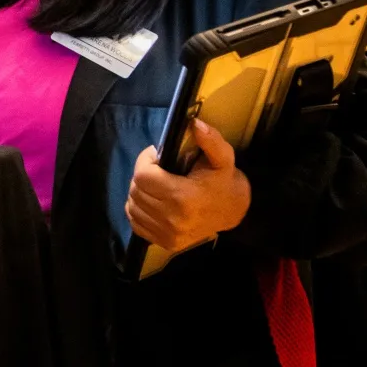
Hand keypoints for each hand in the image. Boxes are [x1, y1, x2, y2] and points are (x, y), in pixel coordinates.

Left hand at [125, 119, 251, 255]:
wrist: (235, 213)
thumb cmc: (224, 182)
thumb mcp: (223, 158)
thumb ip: (210, 140)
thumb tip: (194, 123)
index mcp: (184, 197)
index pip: (143, 176)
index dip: (145, 161)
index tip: (157, 156)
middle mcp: (172, 219)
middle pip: (136, 190)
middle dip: (143, 174)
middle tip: (157, 169)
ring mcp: (167, 234)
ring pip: (132, 206)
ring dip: (139, 192)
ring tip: (156, 184)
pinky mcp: (164, 243)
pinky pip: (135, 222)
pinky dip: (138, 209)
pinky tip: (153, 201)